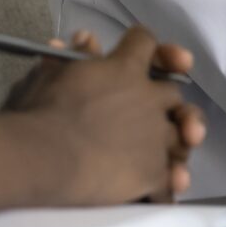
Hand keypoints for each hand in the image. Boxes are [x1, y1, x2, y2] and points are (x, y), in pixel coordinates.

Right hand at [4, 27, 204, 202]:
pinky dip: (170, 182)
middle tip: (149, 113)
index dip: (144, 46)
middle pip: (173, 92)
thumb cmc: (42, 112)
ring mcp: (157, 137)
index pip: (146, 42)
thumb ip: (75, 56)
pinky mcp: (155, 172)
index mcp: (126, 68)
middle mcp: (150, 98)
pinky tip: (163, 188)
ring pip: (183, 134)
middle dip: (164, 100)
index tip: (141, 56)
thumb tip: (85, 38)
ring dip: (176, 140)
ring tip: (167, 153)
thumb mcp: (52, 74)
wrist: (42, 157)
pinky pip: (173, 178)